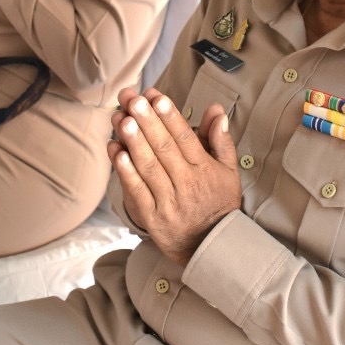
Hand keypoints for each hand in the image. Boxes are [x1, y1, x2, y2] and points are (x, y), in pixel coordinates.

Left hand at [108, 87, 241, 265]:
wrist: (211, 247)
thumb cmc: (219, 203)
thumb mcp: (228, 171)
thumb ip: (221, 140)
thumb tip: (217, 111)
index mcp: (204, 170)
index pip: (186, 138)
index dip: (170, 117)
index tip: (157, 97)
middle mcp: (187, 184)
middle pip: (164, 148)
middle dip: (148, 122)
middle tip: (134, 100)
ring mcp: (168, 202)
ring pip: (149, 168)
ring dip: (134, 142)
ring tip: (122, 120)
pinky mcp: (152, 218)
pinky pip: (137, 192)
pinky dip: (126, 173)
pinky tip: (116, 153)